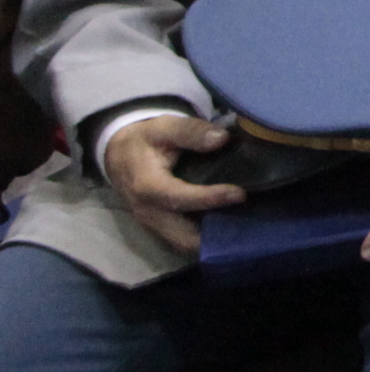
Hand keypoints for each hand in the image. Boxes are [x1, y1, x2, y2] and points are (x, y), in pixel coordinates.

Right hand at [102, 112, 244, 251]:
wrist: (118, 155)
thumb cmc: (145, 140)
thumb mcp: (164, 127)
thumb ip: (190, 132)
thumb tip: (221, 138)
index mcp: (146, 186)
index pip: (178, 198)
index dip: (209, 198)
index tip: (239, 194)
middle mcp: (148, 212)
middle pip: (183, 235)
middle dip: (215, 234)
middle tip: (250, 222)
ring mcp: (153, 224)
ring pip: (185, 244)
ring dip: (213, 239)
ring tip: (245, 226)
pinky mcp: (159, 228)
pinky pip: (184, 240)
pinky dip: (206, 238)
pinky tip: (231, 225)